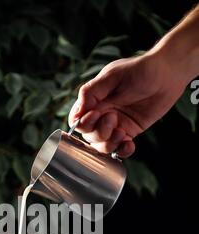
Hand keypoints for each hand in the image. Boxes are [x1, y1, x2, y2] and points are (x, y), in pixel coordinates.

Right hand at [68, 50, 186, 156]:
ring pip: (102, 146)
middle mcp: (102, 114)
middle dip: (100, 133)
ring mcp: (116, 124)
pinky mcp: (129, 131)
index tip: (96, 116)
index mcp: (94, 100)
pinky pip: (120, 149)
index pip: (78, 120)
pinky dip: (122, 151)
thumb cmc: (141, 69)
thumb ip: (91, 93)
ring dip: (110, 144)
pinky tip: (129, 144)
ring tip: (122, 133)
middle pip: (89, 136)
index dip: (83, 124)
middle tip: (113, 119)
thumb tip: (76, 114)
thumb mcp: (112, 76)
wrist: (168, 75)